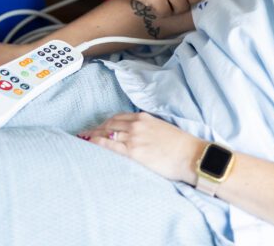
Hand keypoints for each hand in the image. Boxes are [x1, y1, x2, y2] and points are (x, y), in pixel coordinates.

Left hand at [80, 111, 203, 183]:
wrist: (191, 155)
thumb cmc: (180, 145)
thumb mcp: (162, 129)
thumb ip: (147, 129)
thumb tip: (138, 136)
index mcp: (143, 118)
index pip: (117, 118)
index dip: (104, 123)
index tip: (97, 127)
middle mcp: (136, 124)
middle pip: (109, 124)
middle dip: (95, 129)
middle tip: (85, 134)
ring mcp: (134, 137)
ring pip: (106, 133)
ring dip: (93, 136)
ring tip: (82, 140)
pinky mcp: (134, 152)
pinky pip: (110, 146)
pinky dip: (97, 143)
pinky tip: (90, 145)